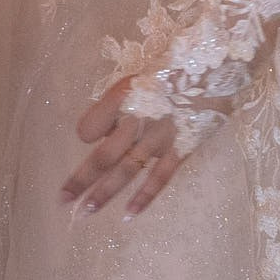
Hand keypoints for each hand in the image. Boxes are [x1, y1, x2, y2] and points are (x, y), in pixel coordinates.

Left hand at [60, 77, 206, 217]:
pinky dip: (144, 197)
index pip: (90, 126)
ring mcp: (159, 137)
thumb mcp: (137, 76)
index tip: (89, 136)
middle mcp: (136, 119)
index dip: (87, 132)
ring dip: (104, 193)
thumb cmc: (173, 67)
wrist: (217, 65)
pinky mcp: (182, 148)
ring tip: (85, 212)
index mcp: (123, 97)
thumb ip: (118, 104)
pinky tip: (128, 215)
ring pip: (126, 171)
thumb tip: (104, 132)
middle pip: (103, 156)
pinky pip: (161, 177)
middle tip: (62, 200)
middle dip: (81, 179)